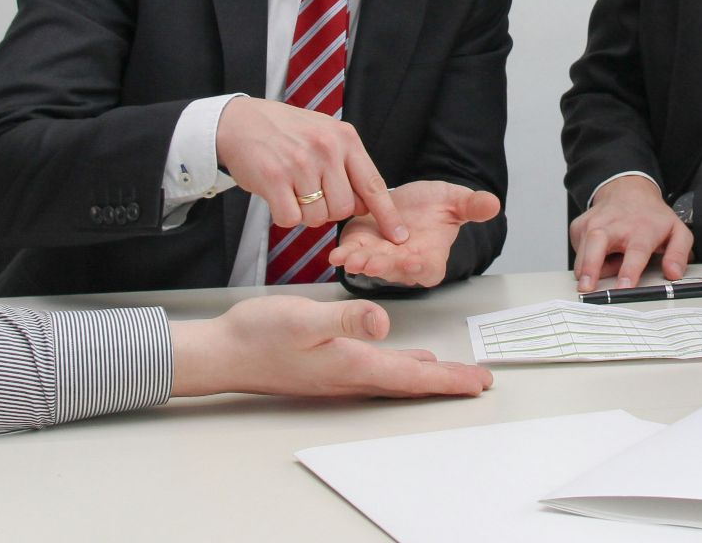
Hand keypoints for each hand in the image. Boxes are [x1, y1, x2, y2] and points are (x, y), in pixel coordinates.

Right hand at [168, 296, 492, 398]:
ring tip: (452, 375)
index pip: (411, 376)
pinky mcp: (327, 366)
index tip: (479, 381)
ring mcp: (337, 374)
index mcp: (351, 364)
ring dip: (426, 377)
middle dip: (447, 383)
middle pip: (409, 382)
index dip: (448, 379)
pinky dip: (399, 368)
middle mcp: (349, 375)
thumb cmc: (258, 335)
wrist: (223, 353)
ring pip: (394, 377)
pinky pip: (375, 371)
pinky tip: (405, 360)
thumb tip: (383, 323)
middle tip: (478, 382)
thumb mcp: (304, 318)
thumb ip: (345, 320)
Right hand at [215, 97, 407, 244]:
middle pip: (344, 209)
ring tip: (293, 191)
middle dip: (330, 211)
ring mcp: (300, 163)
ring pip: (317, 217)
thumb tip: (368, 204)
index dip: (387, 215)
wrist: (240, 121)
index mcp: (344, 138)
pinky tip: (278, 197)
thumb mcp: (325, 134)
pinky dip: (285, 216)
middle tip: (313, 194)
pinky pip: (290, 219)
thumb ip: (348, 164)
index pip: (373, 184)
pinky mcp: (273, 178)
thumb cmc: (286, 133)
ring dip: (305, 214)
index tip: (398, 237)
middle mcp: (326, 149)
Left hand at [328, 180, 501, 286]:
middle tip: (373, 262)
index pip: (427, 269)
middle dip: (383, 266)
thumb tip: (494, 203)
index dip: (420, 267)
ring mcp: (380, 258)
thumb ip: (472, 206)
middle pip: (395, 271)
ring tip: (351, 259)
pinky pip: (351, 254)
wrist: (407, 199)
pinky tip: (336, 255)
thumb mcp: (455, 200)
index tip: (414, 261)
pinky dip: (344, 255)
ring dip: (360, 263)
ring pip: (371, 265)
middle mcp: (404, 264)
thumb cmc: (433, 205)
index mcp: (430, 258)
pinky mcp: (360, 247)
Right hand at [570, 175, 692, 291]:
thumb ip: (679, 254)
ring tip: (600, 273)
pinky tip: (598, 254)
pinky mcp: (579, 227)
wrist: (627, 191)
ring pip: (583, 252)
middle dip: (590, 267)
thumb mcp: (676, 231)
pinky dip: (585, 261)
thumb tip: (673, 273)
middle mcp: (615, 225)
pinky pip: (578, 252)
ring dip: (587, 270)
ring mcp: (593, 224)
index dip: (629, 271)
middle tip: (587, 288)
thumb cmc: (650, 217)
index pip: (635, 252)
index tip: (623, 287)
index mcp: (641, 230)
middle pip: (597, 243)